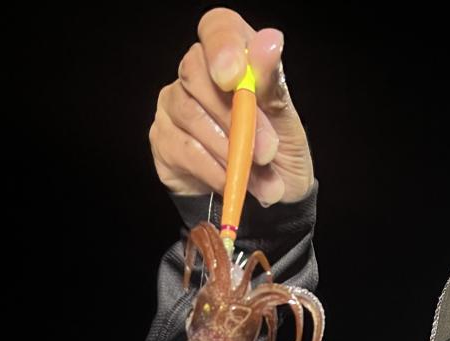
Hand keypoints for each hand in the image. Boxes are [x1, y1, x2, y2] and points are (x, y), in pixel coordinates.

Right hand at [150, 8, 313, 205]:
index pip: (217, 27)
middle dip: (233, 116)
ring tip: (256, 176)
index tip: (235, 78)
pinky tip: (230, 181)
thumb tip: (271, 41)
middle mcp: (197, 74)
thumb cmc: (278, 153)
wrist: (267, 203)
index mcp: (232, 57)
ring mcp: (175, 104)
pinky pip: (183, 148)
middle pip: (195, 71)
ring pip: (189, 114)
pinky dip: (212, 169)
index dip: (222, 47)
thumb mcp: (285, 122)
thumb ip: (272, 84)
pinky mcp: (164, 139)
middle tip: (265, 151)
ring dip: (228, 150)